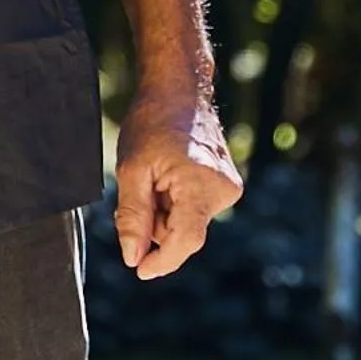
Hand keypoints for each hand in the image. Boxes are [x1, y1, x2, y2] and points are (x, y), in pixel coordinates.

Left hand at [113, 82, 242, 280]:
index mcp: (202, 185)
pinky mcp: (227, 185)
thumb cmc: (152, 123)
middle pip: (182, 233)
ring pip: (187, 222)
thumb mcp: (131, 169)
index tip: (140, 270)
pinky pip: (194, 209)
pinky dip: (176, 202)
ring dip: (165, 211)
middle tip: (140, 188)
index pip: (185, 241)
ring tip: (155, 175)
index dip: (162, 261)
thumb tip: (133, 258)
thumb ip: (132, 216)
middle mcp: (224, 190)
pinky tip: (168, 175)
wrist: (179, 90)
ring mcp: (228, 188)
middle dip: (155, 224)